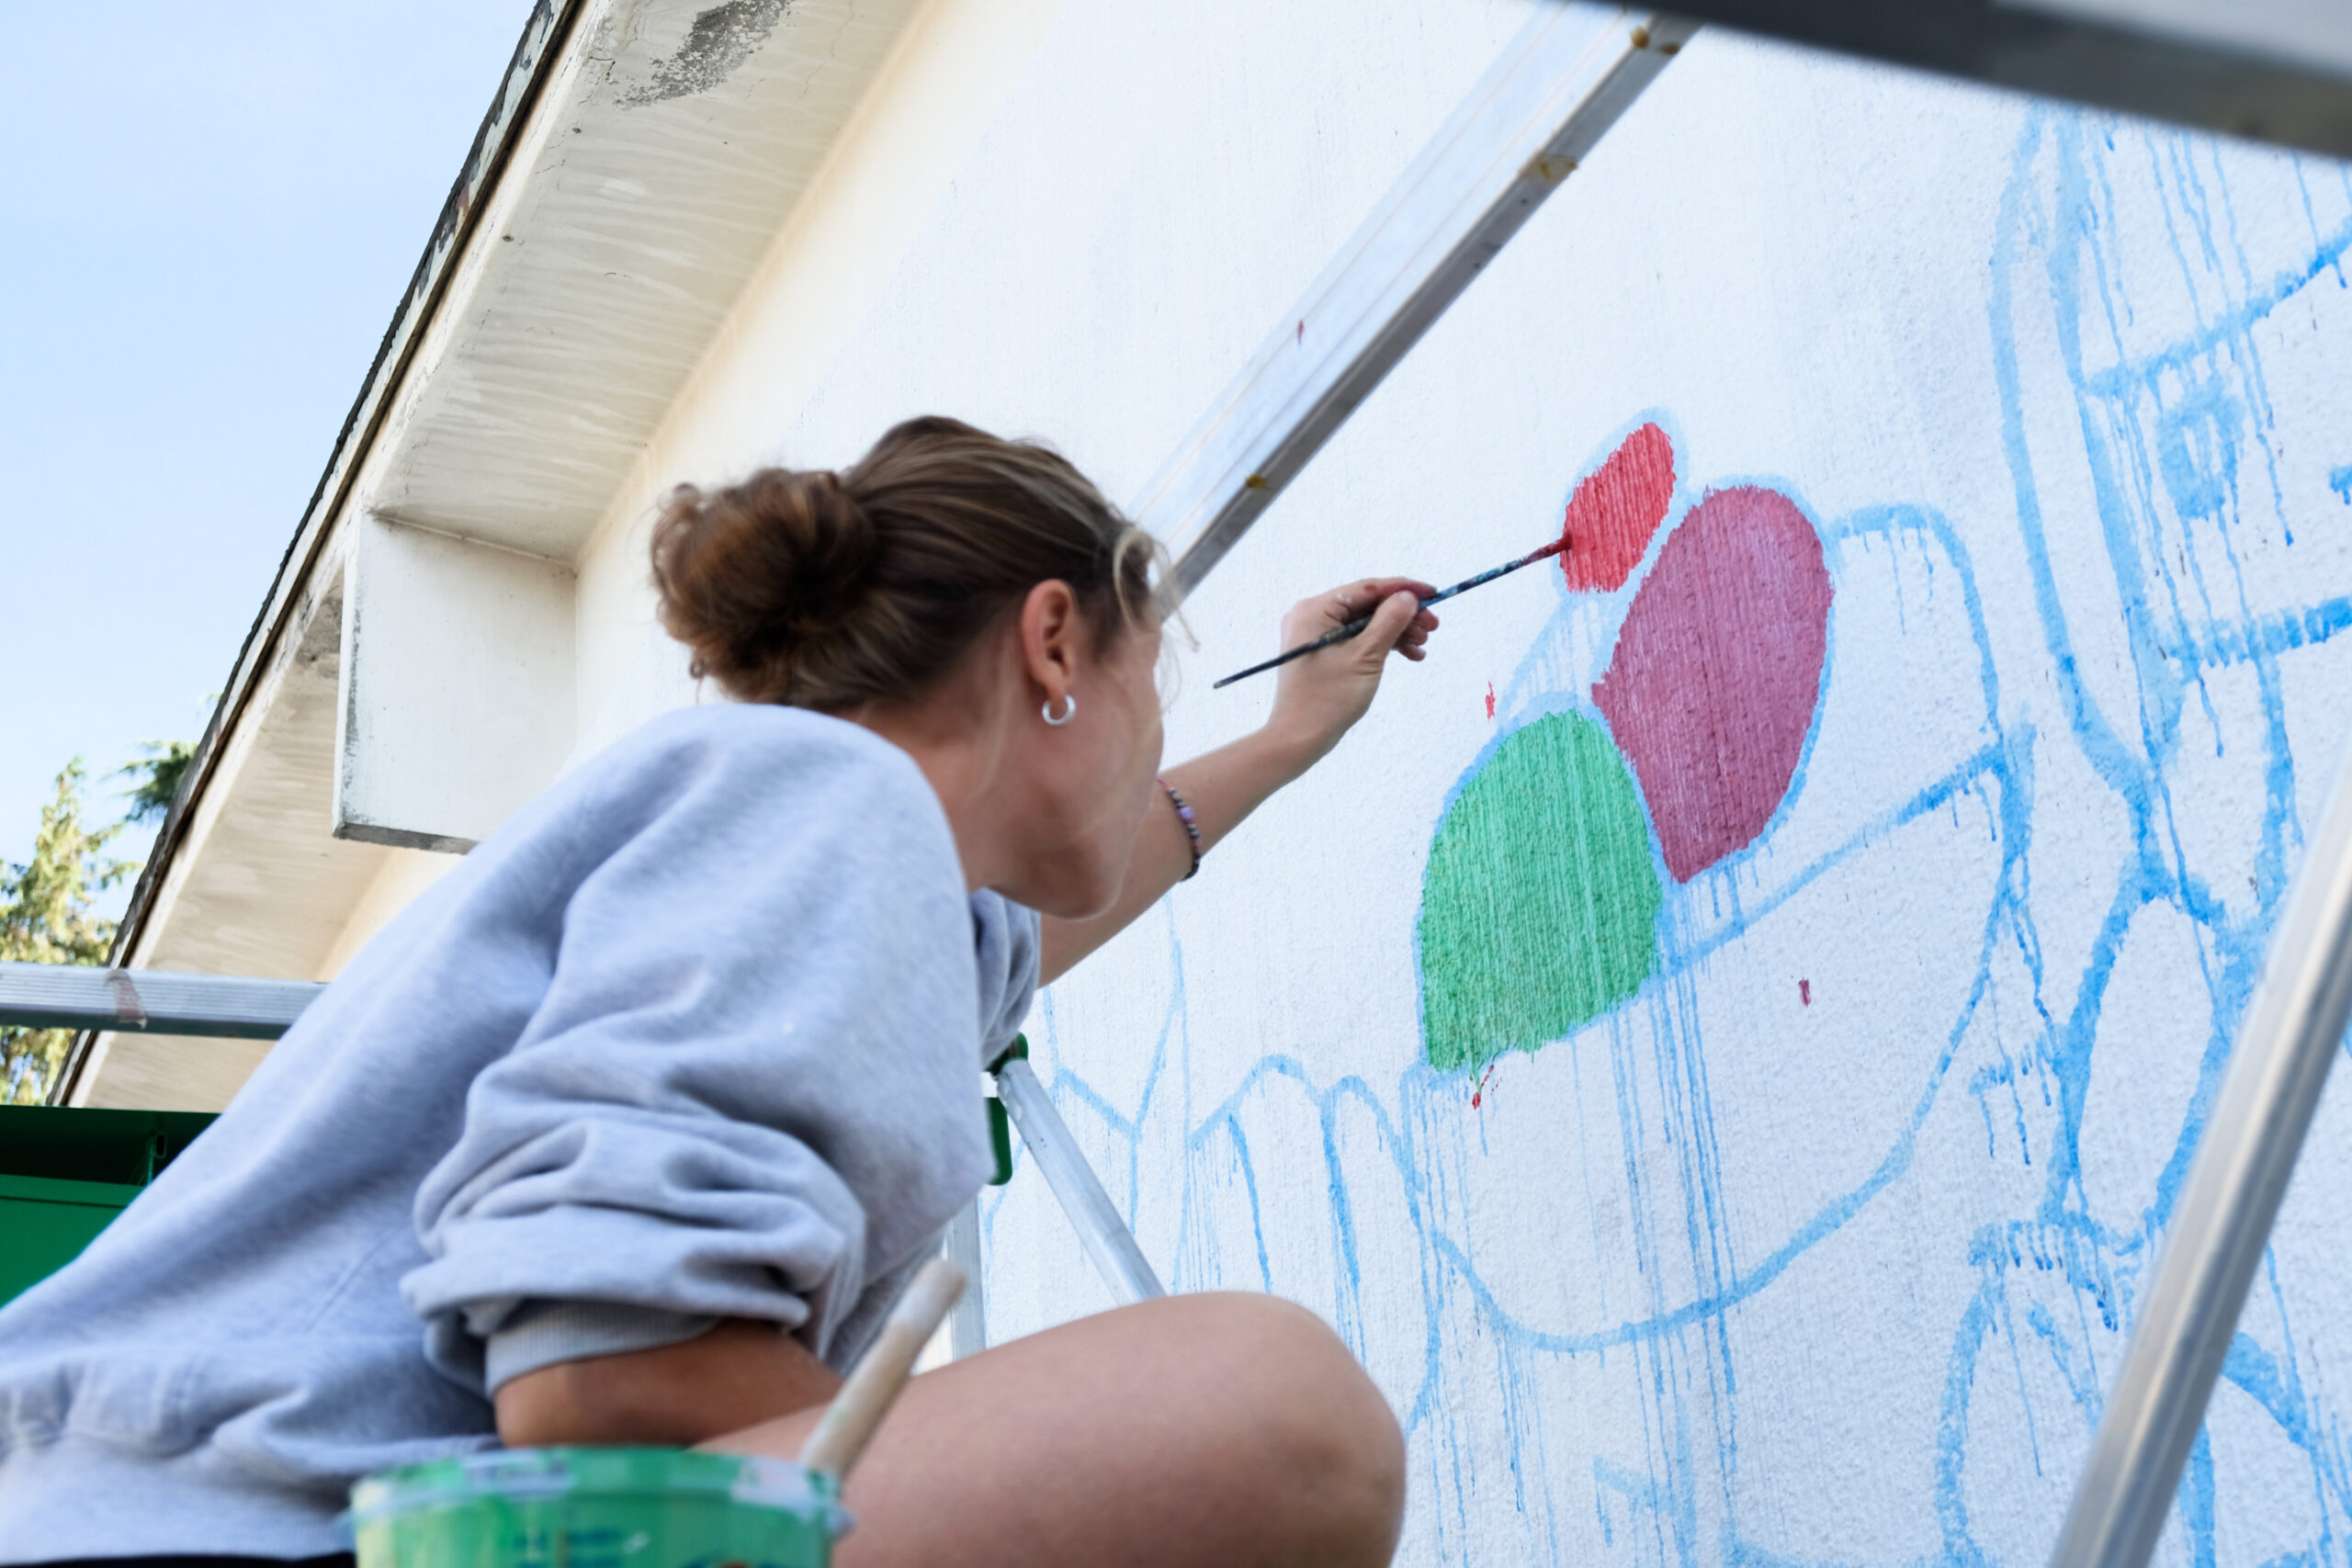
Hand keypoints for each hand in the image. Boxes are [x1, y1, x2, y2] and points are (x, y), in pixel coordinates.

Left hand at [1262, 576, 1438, 770]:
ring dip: (1396, 632)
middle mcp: (1312, 616)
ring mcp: (1316, 635)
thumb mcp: (1366, 656)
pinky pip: (1357, 640)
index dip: (1402, 589)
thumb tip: (1408, 597)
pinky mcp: (1322, 653)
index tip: (1433, 593)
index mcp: (1315, 609)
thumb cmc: (1328, 697)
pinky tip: (1409, 655)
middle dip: (1402, 616)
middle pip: (1367, 606)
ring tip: (1422, 646)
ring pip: (1365, 624)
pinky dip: (1381, 646)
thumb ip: (1389, 621)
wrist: (1299, 738)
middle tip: (1433, 627)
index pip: (1366, 588)